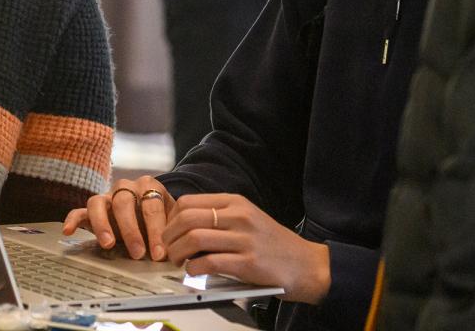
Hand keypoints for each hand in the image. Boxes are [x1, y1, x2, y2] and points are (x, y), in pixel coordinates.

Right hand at [61, 176, 174, 260]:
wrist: (151, 209)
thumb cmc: (162, 217)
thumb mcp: (172, 219)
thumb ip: (173, 230)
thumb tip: (177, 253)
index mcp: (149, 186)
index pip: (151, 206)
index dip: (156, 230)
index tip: (160, 254)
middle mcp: (126, 187)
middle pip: (124, 203)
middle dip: (131, 230)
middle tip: (138, 253)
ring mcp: (107, 197)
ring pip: (98, 203)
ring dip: (103, 225)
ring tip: (108, 244)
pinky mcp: (92, 209)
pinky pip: (78, 211)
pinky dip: (72, 219)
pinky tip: (68, 231)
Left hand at [161, 194, 329, 303]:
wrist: (307, 265)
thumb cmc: (274, 244)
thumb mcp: (248, 218)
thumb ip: (221, 216)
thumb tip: (183, 224)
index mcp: (236, 202)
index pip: (189, 202)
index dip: (171, 219)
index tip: (168, 233)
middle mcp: (239, 216)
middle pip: (187, 218)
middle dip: (169, 236)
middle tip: (167, 250)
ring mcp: (244, 239)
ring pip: (194, 238)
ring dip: (178, 253)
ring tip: (177, 262)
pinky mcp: (249, 263)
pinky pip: (209, 262)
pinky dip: (194, 268)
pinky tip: (193, 272)